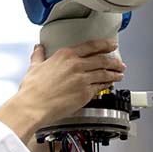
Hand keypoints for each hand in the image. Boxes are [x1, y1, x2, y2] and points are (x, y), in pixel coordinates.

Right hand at [0, 39, 125, 143]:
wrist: (33, 106)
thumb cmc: (32, 90)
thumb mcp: (34, 67)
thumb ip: (39, 56)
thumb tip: (39, 49)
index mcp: (65, 55)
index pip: (91, 46)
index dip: (104, 44)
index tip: (111, 45)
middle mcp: (76, 65)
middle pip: (102, 60)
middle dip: (114, 61)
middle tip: (119, 63)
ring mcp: (83, 79)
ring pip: (104, 73)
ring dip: (114, 73)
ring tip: (119, 74)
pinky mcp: (85, 93)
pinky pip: (101, 87)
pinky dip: (107, 85)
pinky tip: (110, 85)